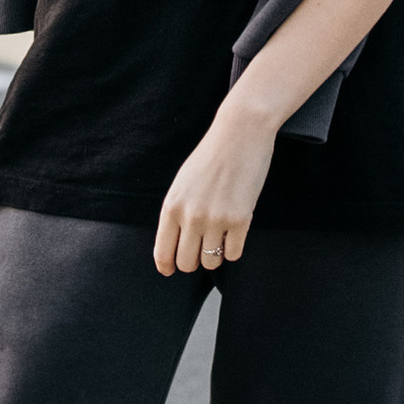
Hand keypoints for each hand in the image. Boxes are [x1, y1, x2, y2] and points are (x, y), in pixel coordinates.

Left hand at [154, 95, 278, 275]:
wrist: (240, 133)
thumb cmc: (211, 156)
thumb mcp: (183, 183)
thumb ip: (176, 212)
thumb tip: (175, 245)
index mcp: (172, 206)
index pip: (163, 252)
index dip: (167, 266)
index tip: (170, 270)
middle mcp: (191, 216)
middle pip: (187, 263)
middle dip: (193, 260)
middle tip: (201, 250)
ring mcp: (216, 220)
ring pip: (211, 262)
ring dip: (215, 254)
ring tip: (220, 238)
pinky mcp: (240, 220)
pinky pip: (234, 254)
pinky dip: (234, 248)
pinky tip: (235, 232)